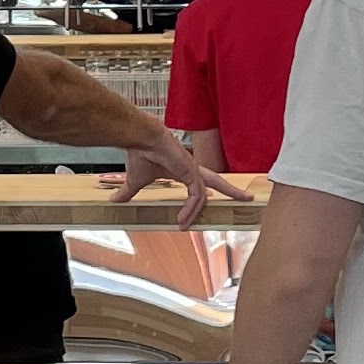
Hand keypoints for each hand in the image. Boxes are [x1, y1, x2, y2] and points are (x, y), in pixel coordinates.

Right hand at [108, 124, 255, 222]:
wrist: (139, 138)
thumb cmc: (139, 154)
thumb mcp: (135, 180)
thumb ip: (129, 192)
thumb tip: (114, 201)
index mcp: (183, 170)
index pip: (202, 182)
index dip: (207, 192)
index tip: (211, 202)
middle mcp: (191, 169)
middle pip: (217, 182)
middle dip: (233, 190)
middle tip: (248, 198)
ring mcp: (192, 170)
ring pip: (204, 195)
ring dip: (195, 212)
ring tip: (183, 226)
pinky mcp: (190, 172)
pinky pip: (196, 195)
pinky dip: (191, 208)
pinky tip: (182, 218)